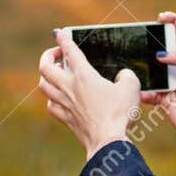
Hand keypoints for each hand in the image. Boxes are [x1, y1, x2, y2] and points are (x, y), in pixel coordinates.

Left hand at [38, 28, 141, 156]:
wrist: (108, 142)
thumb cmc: (120, 114)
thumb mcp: (132, 87)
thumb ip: (126, 76)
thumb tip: (122, 76)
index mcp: (83, 76)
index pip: (70, 51)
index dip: (64, 38)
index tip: (60, 32)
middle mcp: (69, 88)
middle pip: (45, 67)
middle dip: (48, 56)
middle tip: (57, 53)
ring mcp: (64, 104)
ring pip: (44, 85)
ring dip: (47, 76)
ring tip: (55, 72)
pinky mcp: (65, 119)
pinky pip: (51, 105)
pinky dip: (52, 98)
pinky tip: (58, 98)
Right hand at [142, 10, 175, 149]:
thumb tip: (161, 53)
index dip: (172, 20)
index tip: (160, 18)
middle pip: (163, 47)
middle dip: (152, 43)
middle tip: (141, 42)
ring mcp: (172, 82)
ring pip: (152, 68)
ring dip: (144, 67)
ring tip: (136, 66)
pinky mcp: (164, 98)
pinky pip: (149, 91)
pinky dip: (143, 91)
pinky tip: (141, 91)